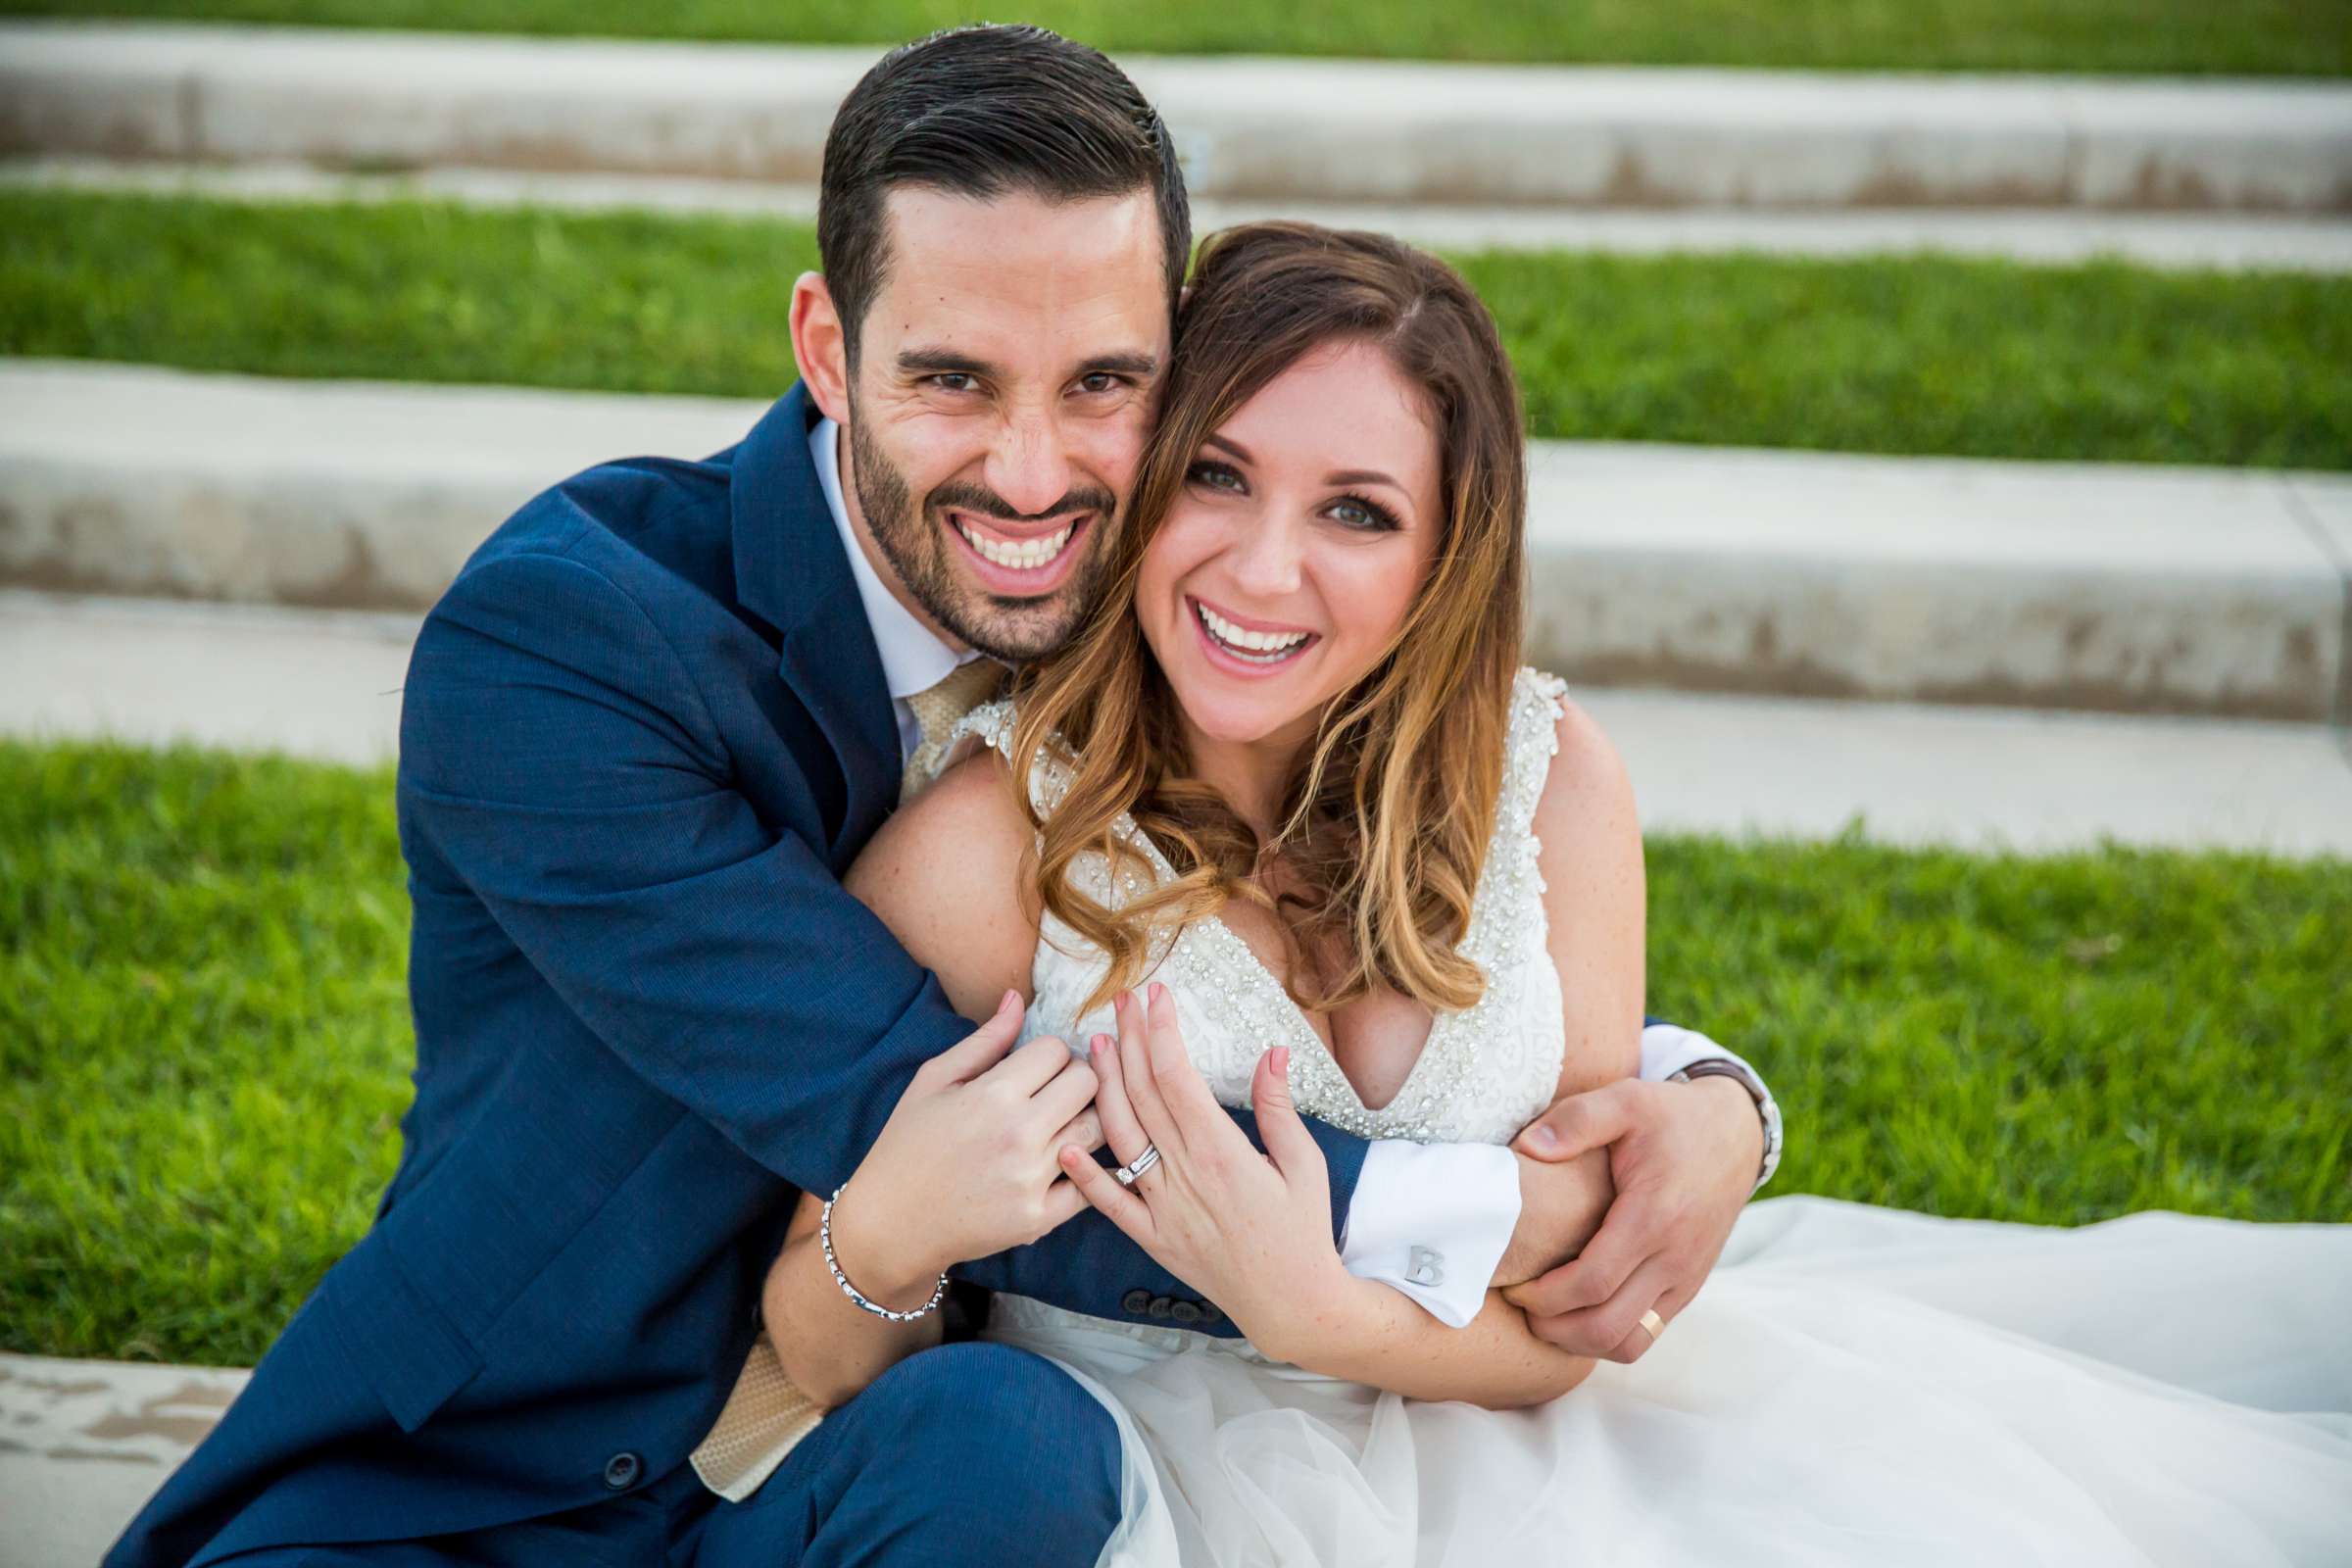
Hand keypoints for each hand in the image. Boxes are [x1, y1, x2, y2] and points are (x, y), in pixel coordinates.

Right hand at [827, 990, 1100, 1309]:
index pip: (1058, 1050)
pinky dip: (1083, 1171)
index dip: (1048, 1054)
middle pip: (1088, 1083)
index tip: (1034, 1069)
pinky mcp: (1039, 1219)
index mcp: (994, 1094)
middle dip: (1074, 1080)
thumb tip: (1018, 998)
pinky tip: (1063, 1164)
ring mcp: (1032, 1180)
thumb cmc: (908, 1143)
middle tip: (1053, 1093)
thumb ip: (984, 1039)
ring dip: (1084, 1121)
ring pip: (1098, 1130)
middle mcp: (1020, 1135)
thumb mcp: (934, 1080)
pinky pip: (1090, 1183)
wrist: (890, 1223)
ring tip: (1058, 1125)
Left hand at [1057, 983, 1353, 1360]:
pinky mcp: (1153, 1237)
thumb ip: (1279, 1109)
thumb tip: (1271, 1052)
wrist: (1292, 1304)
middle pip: (1144, 1095)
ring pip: (1122, 1137)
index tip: (1156, 996)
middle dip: (1131, 1041)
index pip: (1178, 1077)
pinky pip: (1110, 1204)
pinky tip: (1066, 1145)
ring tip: (1096, 1046)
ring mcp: (1163, 1208)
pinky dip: (1086, 1175)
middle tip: (1120, 1000)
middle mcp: (1185, 1175)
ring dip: (1105, 1088)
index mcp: (1222, 1152)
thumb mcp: (1305, 1164)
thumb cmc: (1304, 1231)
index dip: (1161, 1031)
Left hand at [1501, 1075, 1760, 1361]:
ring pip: (1629, 1343)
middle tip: (1520, 1305)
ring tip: (1545, 1315)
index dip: (1544, 1296)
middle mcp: (1674, 1258)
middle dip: (1553, 1327)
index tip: (1513, 1284)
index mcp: (1653, 1217)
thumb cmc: (1671, 1118)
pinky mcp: (1687, 1288)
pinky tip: (1577, 1312)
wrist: (1734, 1135)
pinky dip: (1607, 1336)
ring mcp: (1684, 1279)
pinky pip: (1647, 1335)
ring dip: (1580, 1341)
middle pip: (1606, 1327)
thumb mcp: (1626, 1099)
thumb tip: (1527, 1148)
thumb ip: (1576, 1119)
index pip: (1592, 1284)